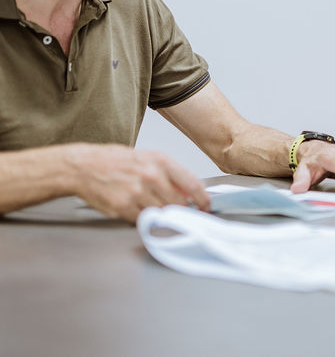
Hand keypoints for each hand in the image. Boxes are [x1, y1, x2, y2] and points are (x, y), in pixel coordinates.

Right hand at [68, 144, 209, 221]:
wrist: (84, 166)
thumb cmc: (116, 161)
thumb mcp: (148, 158)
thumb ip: (170, 174)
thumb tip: (190, 193)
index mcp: (161, 161)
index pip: (193, 185)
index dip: (203, 200)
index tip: (206, 207)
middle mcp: (152, 176)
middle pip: (179, 203)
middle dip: (181, 210)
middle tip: (178, 211)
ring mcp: (137, 192)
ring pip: (163, 213)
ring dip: (162, 215)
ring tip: (152, 207)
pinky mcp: (124, 207)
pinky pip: (143, 220)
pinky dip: (144, 219)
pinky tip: (137, 209)